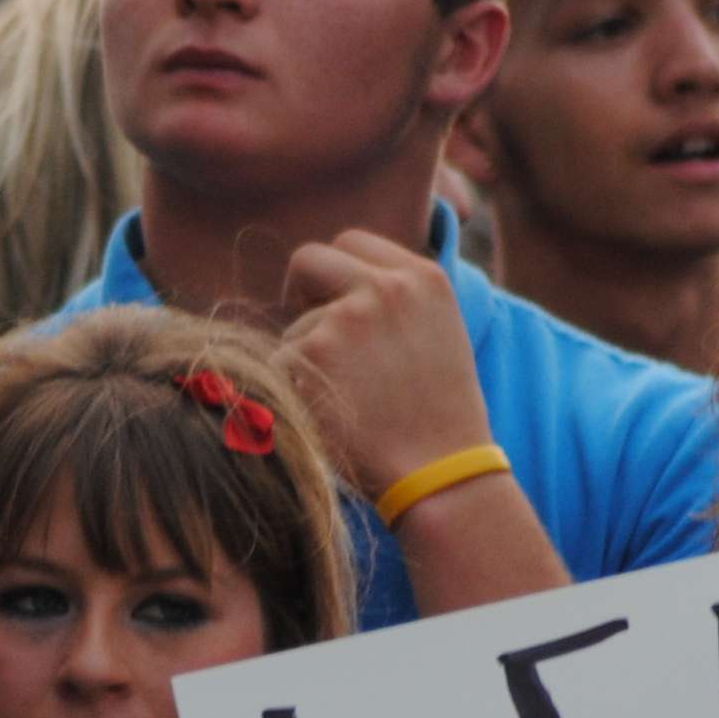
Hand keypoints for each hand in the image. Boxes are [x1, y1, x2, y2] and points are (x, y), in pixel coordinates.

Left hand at [280, 228, 490, 497]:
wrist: (440, 475)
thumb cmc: (440, 419)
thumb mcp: (439, 334)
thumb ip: (397, 300)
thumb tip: (338, 288)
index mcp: (423, 278)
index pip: (352, 242)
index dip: (334, 274)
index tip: (332, 303)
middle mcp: (385, 287)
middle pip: (309, 258)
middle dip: (301, 294)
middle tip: (312, 337)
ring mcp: (345, 318)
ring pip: (294, 325)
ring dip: (306, 359)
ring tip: (349, 403)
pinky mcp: (310, 354)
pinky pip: (278, 364)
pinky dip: (292, 391)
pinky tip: (329, 417)